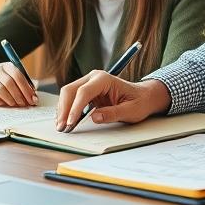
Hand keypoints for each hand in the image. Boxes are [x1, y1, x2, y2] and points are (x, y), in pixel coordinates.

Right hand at [0, 63, 37, 106]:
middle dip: (18, 96)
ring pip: (0, 90)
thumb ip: (26, 87)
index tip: (32, 99)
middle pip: (9, 83)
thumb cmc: (7, 82)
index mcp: (8, 66)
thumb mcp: (16, 80)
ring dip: (10, 99)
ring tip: (14, 104)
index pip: (18, 75)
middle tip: (24, 104)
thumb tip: (34, 99)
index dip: (26, 88)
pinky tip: (3, 103)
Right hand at [56, 71, 170, 130]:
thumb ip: (113, 114)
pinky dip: (66, 110)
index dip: (75, 108)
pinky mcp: (86, 92)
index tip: (71, 122)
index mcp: (104, 79)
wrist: (143, 96)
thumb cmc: (139, 101)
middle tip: (62, 127)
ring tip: (61, 127)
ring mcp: (88, 83)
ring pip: (68, 94)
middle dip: (64, 109)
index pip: (84, 91)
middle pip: (70, 90)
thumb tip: (95, 117)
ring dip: (63, 110)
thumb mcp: (131, 110)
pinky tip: (65, 121)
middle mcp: (93, 77)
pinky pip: (71, 99)